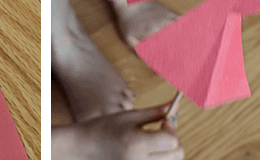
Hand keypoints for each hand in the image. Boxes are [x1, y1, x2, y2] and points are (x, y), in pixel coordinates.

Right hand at [52, 105, 183, 159]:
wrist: (82, 148)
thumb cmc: (103, 129)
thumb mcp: (128, 117)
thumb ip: (154, 113)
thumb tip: (174, 105)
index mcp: (137, 143)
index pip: (172, 140)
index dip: (171, 128)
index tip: (164, 121)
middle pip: (177, 154)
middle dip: (174, 140)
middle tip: (161, 130)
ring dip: (168, 151)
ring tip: (153, 141)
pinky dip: (159, 158)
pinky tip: (147, 150)